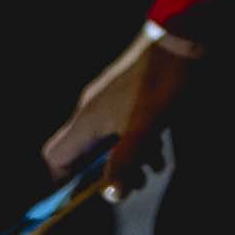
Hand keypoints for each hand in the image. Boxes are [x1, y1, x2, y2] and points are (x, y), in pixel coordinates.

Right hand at [44, 28, 190, 200]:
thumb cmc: (159, 84)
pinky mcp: (127, 93)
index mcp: (86, 120)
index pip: (55, 158)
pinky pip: (122, 126)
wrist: (179, 39)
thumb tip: (110, 196)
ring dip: (127, 159)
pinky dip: (138, 142)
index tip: (86, 195)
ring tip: (152, 167)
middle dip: (106, 174)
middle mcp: (90, 110)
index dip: (63, 182)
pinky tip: (160, 148)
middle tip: (133, 183)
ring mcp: (108, 100)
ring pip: (106, 141)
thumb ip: (124, 163)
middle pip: (82, 154)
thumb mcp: (144, 129)